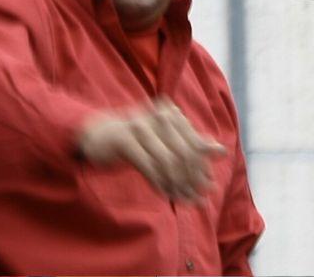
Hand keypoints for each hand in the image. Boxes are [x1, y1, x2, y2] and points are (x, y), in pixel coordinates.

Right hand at [77, 97, 226, 201]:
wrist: (93, 134)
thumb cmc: (132, 137)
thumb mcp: (162, 137)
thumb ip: (188, 141)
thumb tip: (220, 150)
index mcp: (167, 113)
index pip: (193, 141)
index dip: (203, 165)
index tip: (208, 184)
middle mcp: (155, 117)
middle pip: (183, 152)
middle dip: (194, 178)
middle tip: (201, 197)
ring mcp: (138, 127)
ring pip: (168, 161)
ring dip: (179, 184)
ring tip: (185, 200)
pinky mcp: (124, 141)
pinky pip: (149, 166)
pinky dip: (160, 183)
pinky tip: (166, 195)